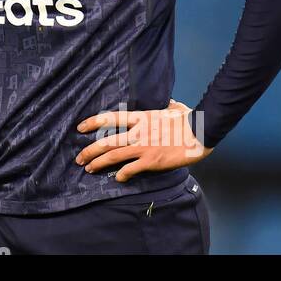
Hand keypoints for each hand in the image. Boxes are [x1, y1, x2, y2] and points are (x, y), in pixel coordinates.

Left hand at [74, 99, 212, 182]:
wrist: (201, 132)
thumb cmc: (189, 118)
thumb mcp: (174, 107)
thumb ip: (167, 105)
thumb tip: (169, 102)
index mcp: (141, 117)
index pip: (110, 118)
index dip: (93, 122)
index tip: (80, 128)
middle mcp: (138, 132)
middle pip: (106, 141)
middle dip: (89, 151)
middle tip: (79, 158)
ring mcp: (144, 147)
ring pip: (113, 156)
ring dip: (99, 163)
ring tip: (89, 168)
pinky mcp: (152, 161)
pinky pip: (131, 169)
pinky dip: (121, 174)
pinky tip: (117, 178)